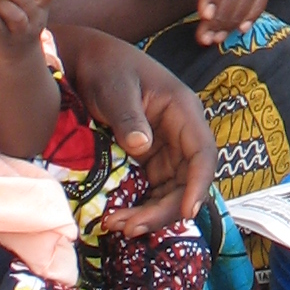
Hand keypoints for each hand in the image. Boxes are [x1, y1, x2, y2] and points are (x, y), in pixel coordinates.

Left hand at [58, 28, 218, 235]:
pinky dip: (138, 206)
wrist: (86, 61)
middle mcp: (181, 134)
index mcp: (184, 112)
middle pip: (187, 181)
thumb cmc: (105, 67)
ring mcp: (165, 148)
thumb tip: (142, 147)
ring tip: (116, 226)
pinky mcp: (148, 159)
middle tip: (130, 227)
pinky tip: (116, 217)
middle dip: (164, 209)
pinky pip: (151, 189)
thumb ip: (128, 117)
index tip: (187, 212)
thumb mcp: (115, 89)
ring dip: (149, 213)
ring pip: (170, 191)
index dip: (199, 185)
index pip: (203, 153)